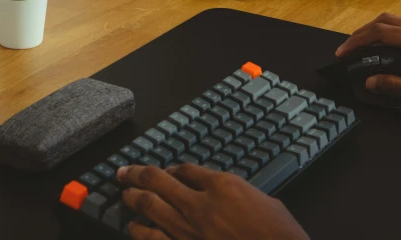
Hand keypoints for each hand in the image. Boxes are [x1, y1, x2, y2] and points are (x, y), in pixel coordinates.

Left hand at [117, 164, 309, 239]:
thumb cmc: (276, 231)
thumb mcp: (261, 199)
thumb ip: (235, 191)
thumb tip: (221, 191)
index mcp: (222, 185)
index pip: (187, 168)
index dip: (174, 168)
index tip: (168, 170)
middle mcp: (200, 204)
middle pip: (159, 181)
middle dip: (138, 174)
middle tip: (124, 171)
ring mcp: (189, 230)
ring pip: (151, 207)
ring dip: (134, 198)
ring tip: (124, 193)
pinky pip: (154, 239)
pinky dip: (140, 231)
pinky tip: (133, 226)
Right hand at [335, 13, 400, 115]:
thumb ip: (397, 86)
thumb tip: (371, 81)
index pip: (379, 32)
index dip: (357, 41)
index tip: (343, 53)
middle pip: (386, 20)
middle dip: (363, 32)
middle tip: (350, 48)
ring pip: (397, 23)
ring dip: (377, 32)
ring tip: (365, 49)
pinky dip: (390, 35)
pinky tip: (389, 51)